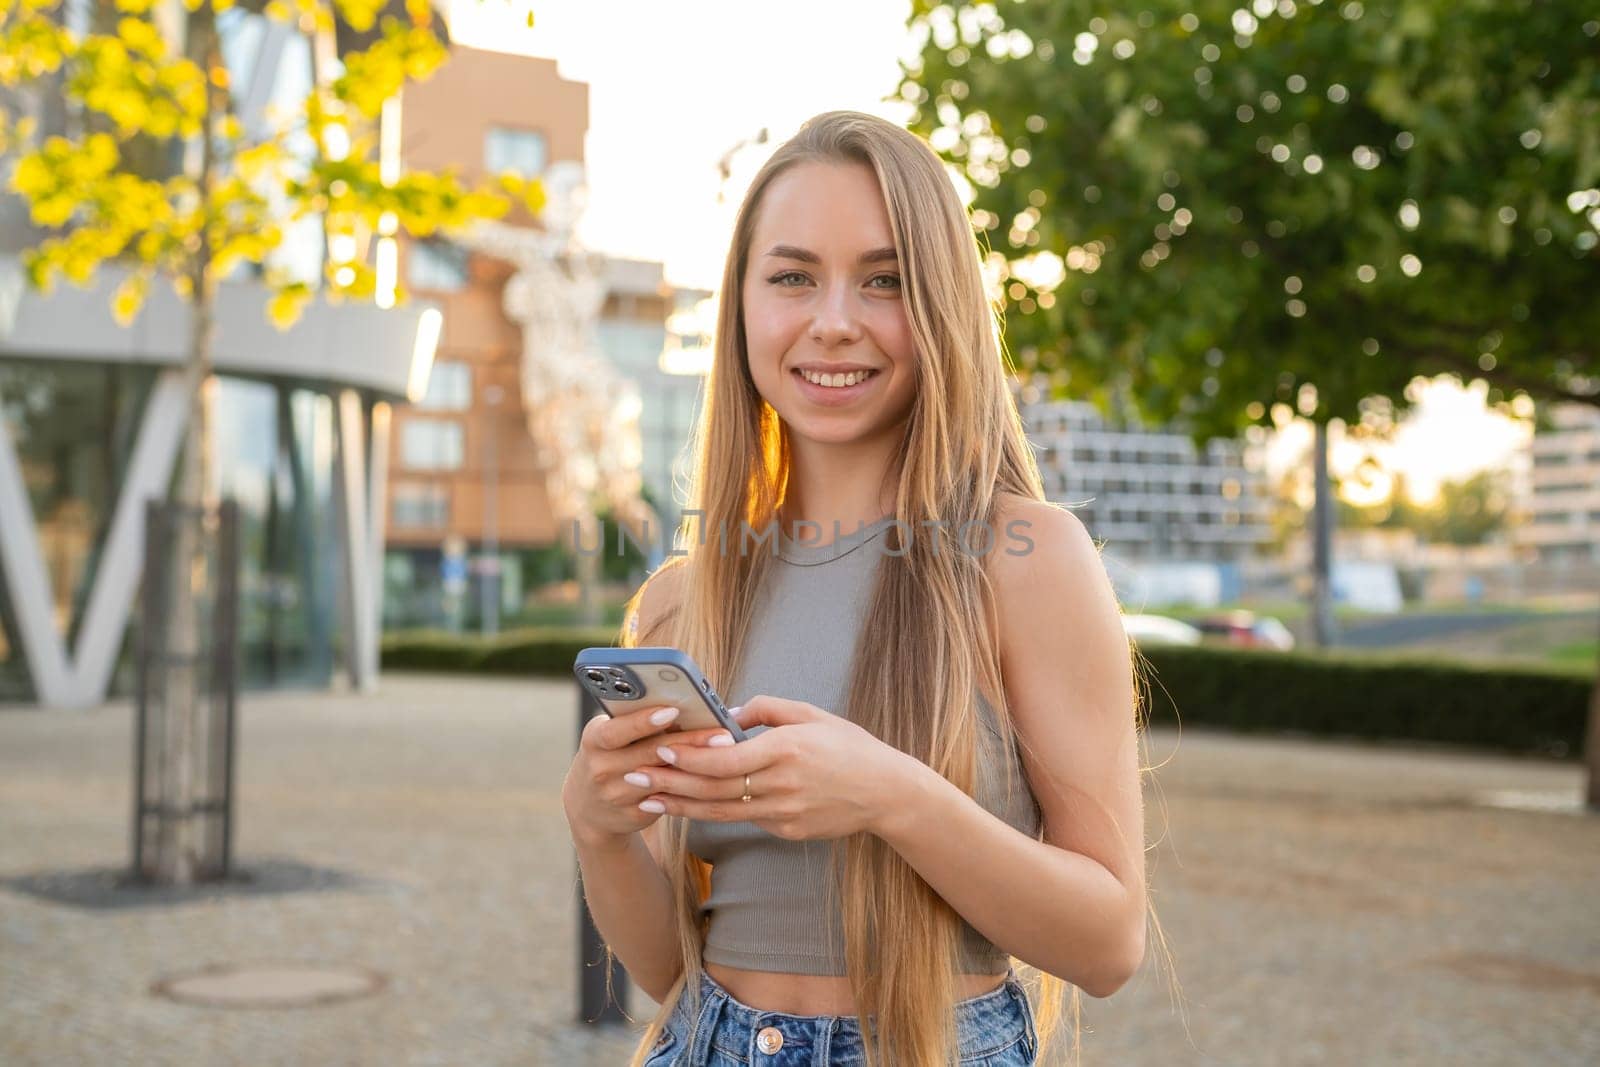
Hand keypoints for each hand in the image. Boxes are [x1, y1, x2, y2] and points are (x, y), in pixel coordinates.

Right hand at [561, 705, 732, 848]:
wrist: (589, 805)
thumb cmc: (611, 754)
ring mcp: (617, 795)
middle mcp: (602, 768)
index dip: (643, 721)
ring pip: (663, 779)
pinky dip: (691, 787)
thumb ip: (639, 721)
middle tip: (722, 733)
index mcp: (595, 739)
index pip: (617, 729)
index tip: (672, 710)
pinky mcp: (634, 815)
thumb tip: (687, 700)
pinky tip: (715, 776)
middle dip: (689, 741)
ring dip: (696, 765)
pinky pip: (668, 800)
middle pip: (650, 753)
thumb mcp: (612, 735)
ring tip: (726, 753)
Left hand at [632, 696, 917, 840]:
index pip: (725, 757)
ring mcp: (784, 813)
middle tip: (634, 775)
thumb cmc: (849, 747)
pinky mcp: (787, 830)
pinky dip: (712, 812)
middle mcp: (781, 785)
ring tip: (648, 797)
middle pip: (714, 788)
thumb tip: (728, 713)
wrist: (886, 792)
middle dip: (670, 782)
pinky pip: (745, 819)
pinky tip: (687, 806)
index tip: (660, 747)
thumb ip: (767, 709)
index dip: (689, 755)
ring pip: (720, 812)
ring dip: (680, 805)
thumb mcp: (811, 714)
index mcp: (786, 750)